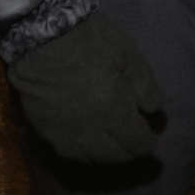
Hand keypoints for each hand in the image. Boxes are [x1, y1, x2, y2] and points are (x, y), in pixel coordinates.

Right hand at [4, 13, 164, 164]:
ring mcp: (64, 134)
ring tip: (111, 138)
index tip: (150, 130)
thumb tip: (154, 113)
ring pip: (91, 159)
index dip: (148, 140)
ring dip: (106, 153)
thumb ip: (146, 88)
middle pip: (116, 157)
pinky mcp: (44, 130)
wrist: (40, 35)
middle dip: (129, 149)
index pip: (138, 145)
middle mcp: (89, 131)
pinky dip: (82, 150)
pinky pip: (67, 153)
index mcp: (113, 112)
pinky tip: (87, 137)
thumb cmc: (90, 40)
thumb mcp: (129, 56)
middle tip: (132, 134)